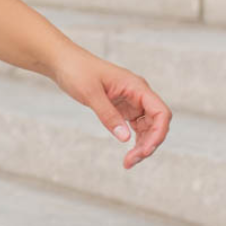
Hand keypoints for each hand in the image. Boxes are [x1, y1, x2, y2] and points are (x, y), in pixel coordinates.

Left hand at [48, 45, 172, 168]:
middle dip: (148, 144)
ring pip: (148, 128)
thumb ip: (108, 115)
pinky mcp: (123, 108)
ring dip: (142, 145)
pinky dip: (134, 140)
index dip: (158, 133)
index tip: (145, 151)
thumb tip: (125, 138)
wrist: (65, 63)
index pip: (161, 112)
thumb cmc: (78, 72)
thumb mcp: (91, 94)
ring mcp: (132, 101)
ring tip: (128, 162)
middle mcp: (139, 94)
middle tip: (130, 162)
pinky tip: (128, 153)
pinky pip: (136, 126)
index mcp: (137, 87)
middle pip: (156, 123)